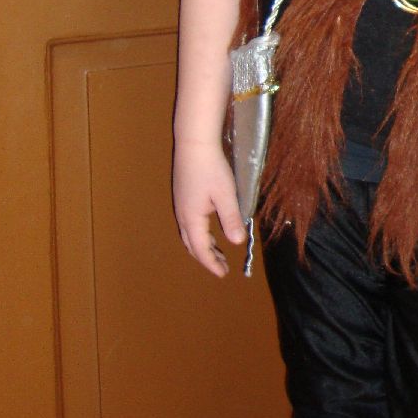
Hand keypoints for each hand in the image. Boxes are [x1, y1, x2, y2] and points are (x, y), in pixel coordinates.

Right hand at [173, 138, 246, 276]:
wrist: (194, 143)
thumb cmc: (211, 168)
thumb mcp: (226, 194)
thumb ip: (231, 219)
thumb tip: (237, 242)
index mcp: (191, 218)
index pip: (200, 249)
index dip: (212, 263)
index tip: (223, 274)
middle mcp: (182, 214)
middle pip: (191, 244)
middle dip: (206, 257)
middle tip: (222, 267)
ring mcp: (180, 204)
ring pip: (189, 234)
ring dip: (202, 245)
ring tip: (218, 252)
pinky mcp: (183, 195)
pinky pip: (189, 223)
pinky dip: (199, 233)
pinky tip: (209, 228)